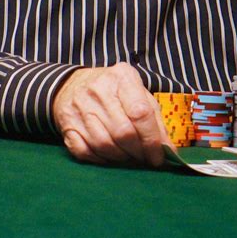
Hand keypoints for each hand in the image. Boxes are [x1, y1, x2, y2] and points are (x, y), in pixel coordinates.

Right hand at [52, 62, 171, 165]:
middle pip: (123, 132)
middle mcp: (99, 89)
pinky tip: (110, 156)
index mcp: (122, 77)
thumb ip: (155, 119)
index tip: (158, 156)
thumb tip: (169, 152)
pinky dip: (101, 160)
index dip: (152, 140)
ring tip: (129, 157)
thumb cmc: (113, 91)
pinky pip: (86, 152)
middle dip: (138, 152)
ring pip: (105, 145)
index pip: (141, 112)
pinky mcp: (67, 124)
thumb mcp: (138, 93)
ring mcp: (80, 107)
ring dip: (121, 158)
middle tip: (144, 159)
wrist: (72, 84)